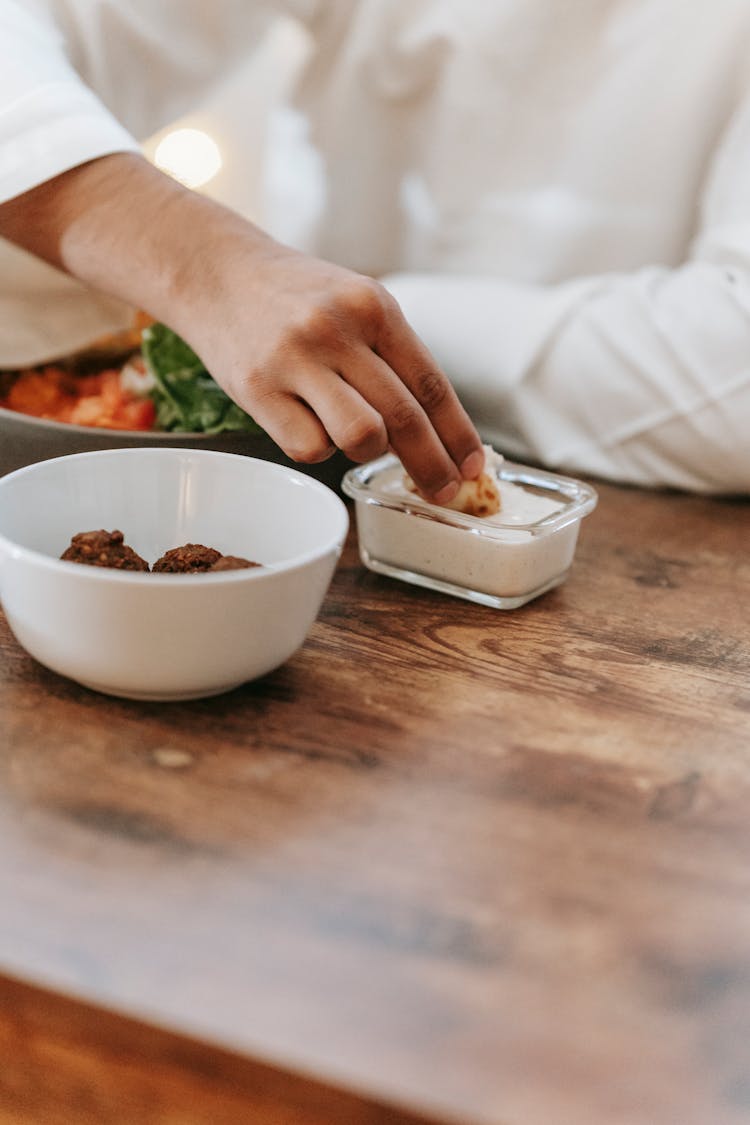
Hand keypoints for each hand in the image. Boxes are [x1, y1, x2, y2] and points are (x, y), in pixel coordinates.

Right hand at [179, 239, 483, 501]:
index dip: (458, 435)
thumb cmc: (294, 297)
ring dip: (368, 454)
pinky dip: (317, 450)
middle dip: (432, 465)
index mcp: (373, 306)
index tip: (474, 467)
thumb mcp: (353, 302)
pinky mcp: (257, 389)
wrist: (215, 272)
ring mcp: (296, 359)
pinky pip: (309, 448)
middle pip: (404, 418)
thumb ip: (390, 355)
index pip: (431, 384)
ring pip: (361, 437)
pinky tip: (307, 426)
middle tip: (443, 492)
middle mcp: (337, 329)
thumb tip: (435, 431)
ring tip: (357, 443)